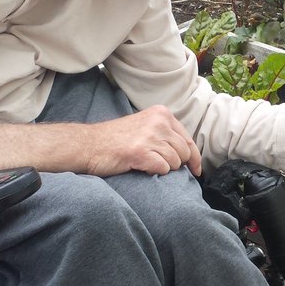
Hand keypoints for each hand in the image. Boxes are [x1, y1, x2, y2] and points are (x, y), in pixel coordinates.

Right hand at [86, 106, 202, 177]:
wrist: (88, 145)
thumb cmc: (116, 140)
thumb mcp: (145, 126)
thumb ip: (166, 133)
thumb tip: (189, 154)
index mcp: (161, 114)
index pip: (188, 140)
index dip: (195, 158)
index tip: (196, 171)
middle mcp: (158, 122)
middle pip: (184, 153)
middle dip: (176, 164)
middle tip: (158, 164)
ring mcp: (149, 136)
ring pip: (175, 162)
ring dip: (162, 167)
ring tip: (145, 162)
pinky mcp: (140, 152)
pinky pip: (162, 168)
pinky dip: (154, 171)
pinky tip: (141, 166)